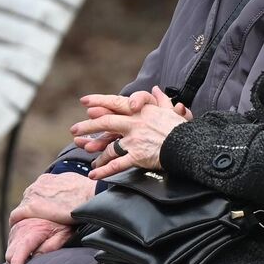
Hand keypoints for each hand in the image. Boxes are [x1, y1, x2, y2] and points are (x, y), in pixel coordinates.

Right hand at [4, 217, 72, 263]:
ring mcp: (16, 225)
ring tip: (29, 258)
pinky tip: (27, 249)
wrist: (59, 200)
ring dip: (16, 256)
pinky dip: (16, 248)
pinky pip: (11, 241)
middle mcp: (21, 227)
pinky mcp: (15, 224)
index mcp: (33, 231)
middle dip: (15, 263)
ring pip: (9, 248)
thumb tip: (35, 258)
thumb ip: (49, 248)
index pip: (20, 251)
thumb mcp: (63, 235)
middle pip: (10, 253)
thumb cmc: (64, 221)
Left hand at [8, 171, 95, 226]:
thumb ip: (63, 185)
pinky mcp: (31, 208)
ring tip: (27, 227)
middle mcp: (36, 186)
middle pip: (27, 200)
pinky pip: (16, 215)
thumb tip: (64, 189)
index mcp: (45, 180)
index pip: (35, 193)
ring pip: (22, 208)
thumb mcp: (71, 181)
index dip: (36, 203)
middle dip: (30, 210)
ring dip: (24, 217)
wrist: (89, 195)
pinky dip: (16, 222)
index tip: (40, 212)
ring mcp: (32, 196)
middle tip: (35, 222)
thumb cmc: (85, 191)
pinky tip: (17, 229)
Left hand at [72, 86, 188, 177]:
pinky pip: (116, 164)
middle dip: (87, 126)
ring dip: (97, 154)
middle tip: (74, 130)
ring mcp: (134, 140)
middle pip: (105, 123)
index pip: (116, 103)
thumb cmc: (180, 129)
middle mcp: (134, 124)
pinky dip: (104, 170)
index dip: (99, 102)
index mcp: (141, 111)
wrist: (189, 145)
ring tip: (90, 160)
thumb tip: (156, 89)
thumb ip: (160, 100)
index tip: (85, 102)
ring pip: (109, 147)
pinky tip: (94, 175)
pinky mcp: (137, 156)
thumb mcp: (170, 111)